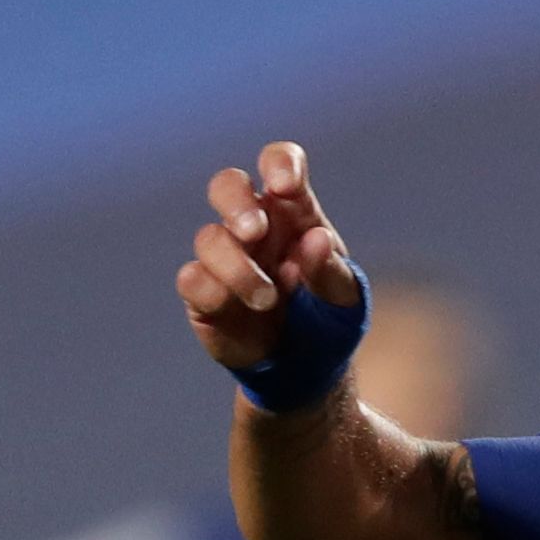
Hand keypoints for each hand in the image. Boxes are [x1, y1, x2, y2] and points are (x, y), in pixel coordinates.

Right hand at [176, 142, 359, 372]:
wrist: (306, 375)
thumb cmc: (327, 323)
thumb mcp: (346, 301)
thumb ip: (332, 271)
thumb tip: (315, 239)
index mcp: (292, 214)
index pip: (280, 164)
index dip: (279, 164)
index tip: (286, 186)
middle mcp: (253, 228)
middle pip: (227, 186)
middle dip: (236, 202)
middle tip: (255, 231)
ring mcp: (224, 259)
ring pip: (209, 238)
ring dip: (238, 266)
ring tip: (268, 299)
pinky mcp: (203, 295)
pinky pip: (192, 279)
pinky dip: (213, 291)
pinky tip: (240, 309)